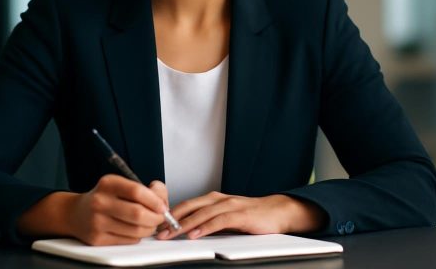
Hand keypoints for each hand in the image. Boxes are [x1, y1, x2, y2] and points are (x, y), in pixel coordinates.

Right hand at [66, 175, 168, 245]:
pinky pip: (128, 240)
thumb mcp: (120, 185)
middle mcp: (100, 202)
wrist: (76, 213)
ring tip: (149, 224)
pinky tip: (134, 230)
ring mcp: (97, 222)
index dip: (155, 200)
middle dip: (156, 217)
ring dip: (149, 229)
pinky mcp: (97, 239)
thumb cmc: (105, 198)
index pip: (137, 191)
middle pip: (138, 213)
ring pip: (136, 230)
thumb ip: (144, 189)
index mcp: (108, 184)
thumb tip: (162, 199)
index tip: (162, 205)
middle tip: (160, 217)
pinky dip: (137, 236)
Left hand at [155, 192, 324, 239]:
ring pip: (202, 213)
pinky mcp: (241, 215)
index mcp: (214, 199)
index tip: (157, 224)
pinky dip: (205, 227)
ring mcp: (230, 205)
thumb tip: (189, 231)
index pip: (187, 204)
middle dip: (172, 219)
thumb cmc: (253, 216)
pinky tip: (195, 235)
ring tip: (171, 234)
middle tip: (157, 231)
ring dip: (184, 225)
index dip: (171, 213)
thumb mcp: (227, 217)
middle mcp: (220, 199)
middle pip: (190, 206)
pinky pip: (219, 220)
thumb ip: (210, 221)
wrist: (278, 212)